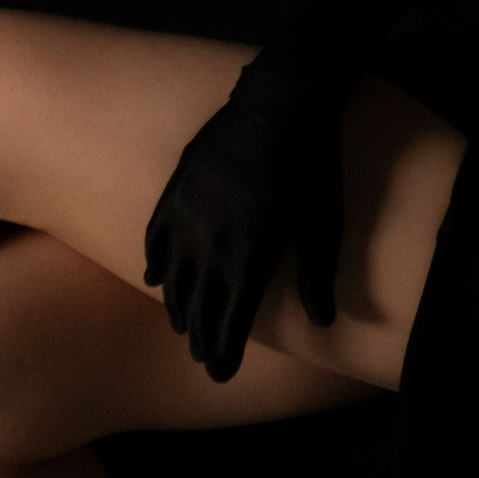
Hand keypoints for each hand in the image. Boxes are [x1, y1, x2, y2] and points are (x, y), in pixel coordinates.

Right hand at [143, 66, 345, 382]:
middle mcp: (213, 246)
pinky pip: (156, 239)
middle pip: (199, 306)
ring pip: (173, 278)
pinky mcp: (176, 191)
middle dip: (201, 335)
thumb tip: (325, 321)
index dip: (223, 352)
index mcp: (252, 258)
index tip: (219, 374)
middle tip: (204, 357)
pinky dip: (154, 264)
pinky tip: (153, 281)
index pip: (230, 321)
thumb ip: (321, 274)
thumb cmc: (314, 165)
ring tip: (183, 325)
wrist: (282, 104)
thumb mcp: (326, 222)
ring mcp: (189, 218)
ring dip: (179, 305)